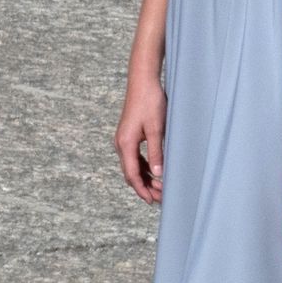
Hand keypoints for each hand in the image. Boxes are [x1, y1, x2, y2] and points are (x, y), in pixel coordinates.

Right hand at [113, 73, 166, 203]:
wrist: (142, 81)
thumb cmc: (150, 102)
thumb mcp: (156, 129)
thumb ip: (157, 152)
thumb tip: (158, 175)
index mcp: (125, 144)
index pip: (132, 175)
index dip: (142, 190)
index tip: (152, 201)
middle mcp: (121, 144)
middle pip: (131, 173)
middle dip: (145, 187)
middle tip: (160, 198)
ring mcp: (123, 139)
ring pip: (133, 166)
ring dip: (145, 178)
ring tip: (160, 188)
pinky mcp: (129, 135)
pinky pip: (135, 157)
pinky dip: (144, 167)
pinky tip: (155, 172)